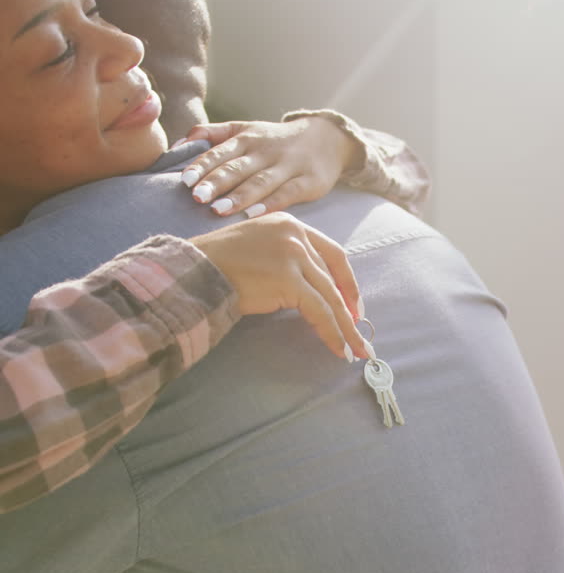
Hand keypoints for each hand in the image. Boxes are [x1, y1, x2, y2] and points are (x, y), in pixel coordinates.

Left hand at [177, 116, 363, 216]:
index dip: (203, 166)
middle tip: (197, 197)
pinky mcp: (308, 181)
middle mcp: (265, 151)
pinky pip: (287, 193)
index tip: (185, 181)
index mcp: (246, 138)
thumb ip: (212, 134)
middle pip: (238, 168)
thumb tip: (179, 144)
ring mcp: (288, 166)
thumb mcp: (245, 129)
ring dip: (240, 196)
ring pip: (260, 182)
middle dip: (217, 182)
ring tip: (219, 210)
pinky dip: (271, 204)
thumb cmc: (274, 140)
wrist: (326, 138)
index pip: (220, 152)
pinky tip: (255, 215)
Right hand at [191, 213, 368, 361]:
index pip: (331, 252)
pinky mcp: (288, 279)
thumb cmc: (216, 265)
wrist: (193, 270)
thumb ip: (284, 260)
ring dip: (346, 327)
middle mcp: (296, 233)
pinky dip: (331, 332)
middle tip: (360, 332)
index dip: (347, 281)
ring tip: (356, 349)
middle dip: (350, 307)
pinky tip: (338, 348)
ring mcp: (293, 254)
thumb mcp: (257, 250)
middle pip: (334, 275)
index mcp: (289, 223)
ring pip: (330, 296)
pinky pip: (319, 311)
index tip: (353, 305)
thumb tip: (308, 292)